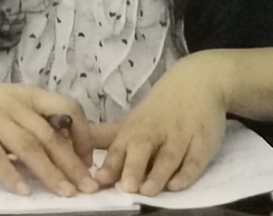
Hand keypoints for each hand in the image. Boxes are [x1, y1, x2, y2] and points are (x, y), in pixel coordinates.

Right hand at [0, 74, 95, 195]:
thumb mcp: (5, 106)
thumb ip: (29, 125)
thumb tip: (58, 154)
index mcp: (27, 94)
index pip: (67, 109)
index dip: (82, 135)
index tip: (88, 161)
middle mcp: (13, 102)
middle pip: (50, 134)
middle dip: (72, 163)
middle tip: (88, 187)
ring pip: (28, 146)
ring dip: (48, 172)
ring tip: (63, 193)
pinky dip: (10, 175)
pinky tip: (21, 191)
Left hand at [79, 58, 228, 196]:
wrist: (197, 82)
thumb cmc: (158, 109)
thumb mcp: (130, 121)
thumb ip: (104, 138)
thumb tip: (70, 147)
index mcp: (135, 129)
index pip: (119, 147)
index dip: (109, 165)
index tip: (97, 181)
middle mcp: (155, 132)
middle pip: (142, 147)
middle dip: (133, 166)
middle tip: (126, 187)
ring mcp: (180, 136)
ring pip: (169, 156)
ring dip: (158, 173)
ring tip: (148, 190)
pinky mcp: (202, 142)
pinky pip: (195, 159)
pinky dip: (187, 173)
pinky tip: (177, 185)